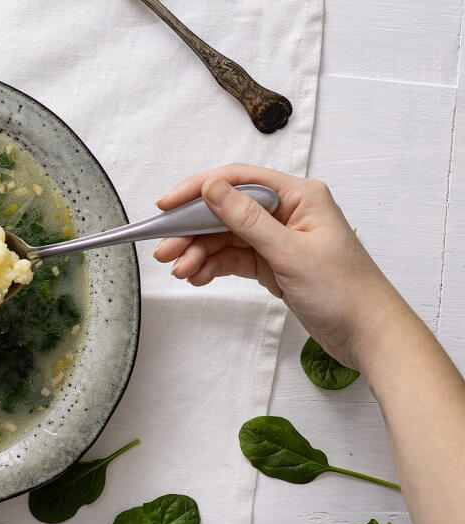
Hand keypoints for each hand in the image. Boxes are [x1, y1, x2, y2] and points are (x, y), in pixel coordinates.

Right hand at [152, 163, 408, 369]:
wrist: (368, 335)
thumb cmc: (344, 291)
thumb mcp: (289, 252)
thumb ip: (247, 219)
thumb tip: (212, 187)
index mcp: (298, 196)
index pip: (238, 180)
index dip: (198, 189)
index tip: (166, 205)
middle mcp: (285, 212)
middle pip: (225, 211)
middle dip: (192, 230)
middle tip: (165, 250)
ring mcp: (277, 238)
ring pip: (225, 237)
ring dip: (199, 252)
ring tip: (180, 271)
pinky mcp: (272, 263)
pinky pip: (233, 257)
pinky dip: (213, 266)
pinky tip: (197, 276)